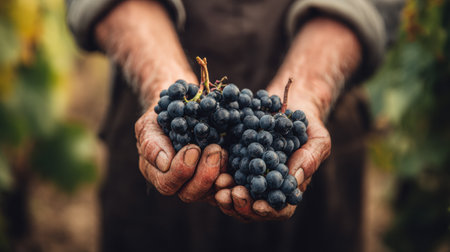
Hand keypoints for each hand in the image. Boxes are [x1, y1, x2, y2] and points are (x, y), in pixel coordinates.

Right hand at [135, 103, 227, 203]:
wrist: (180, 109)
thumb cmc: (160, 118)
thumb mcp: (149, 125)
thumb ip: (151, 143)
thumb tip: (165, 163)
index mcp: (157, 174)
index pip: (168, 184)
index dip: (181, 170)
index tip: (193, 148)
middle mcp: (178, 184)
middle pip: (190, 193)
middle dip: (204, 174)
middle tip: (214, 149)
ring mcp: (199, 183)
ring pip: (210, 193)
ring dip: (220, 174)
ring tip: (223, 151)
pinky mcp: (217, 178)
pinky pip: (225, 187)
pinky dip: (233, 179)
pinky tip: (238, 165)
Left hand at [214, 96, 330, 220]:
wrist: (289, 103)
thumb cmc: (308, 125)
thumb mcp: (318, 139)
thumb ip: (310, 159)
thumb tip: (294, 178)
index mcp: (287, 188)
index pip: (279, 209)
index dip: (269, 211)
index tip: (258, 205)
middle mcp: (265, 186)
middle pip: (252, 207)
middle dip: (241, 204)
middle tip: (231, 194)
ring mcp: (247, 175)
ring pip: (234, 194)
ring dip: (225, 193)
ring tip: (219, 184)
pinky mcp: (233, 160)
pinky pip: (223, 172)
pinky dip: (217, 173)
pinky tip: (213, 167)